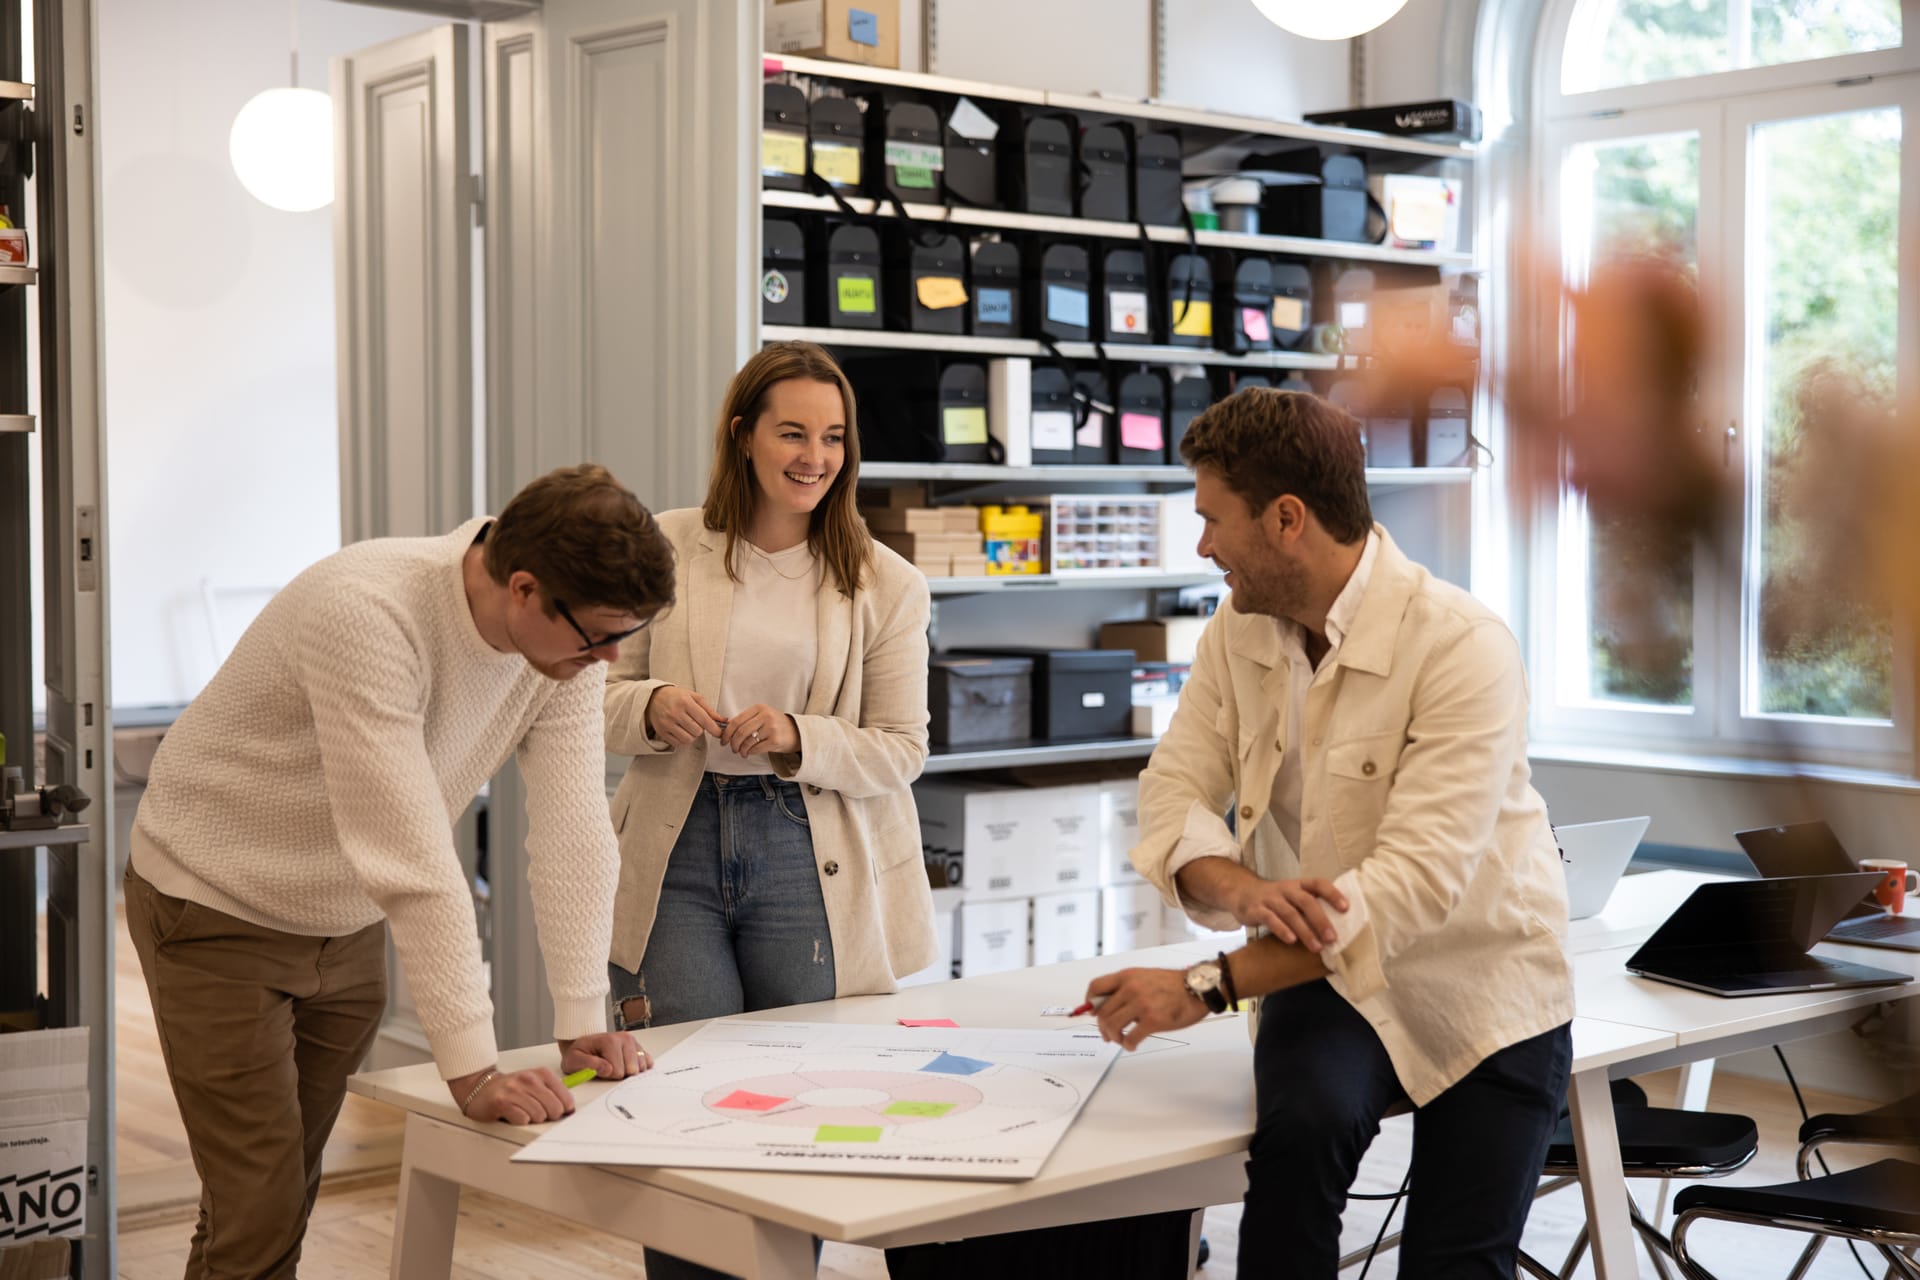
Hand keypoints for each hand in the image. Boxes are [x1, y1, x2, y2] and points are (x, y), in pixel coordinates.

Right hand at [446, 1065, 573, 1124]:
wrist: (481, 1088)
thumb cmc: (511, 1089)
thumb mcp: (535, 1083)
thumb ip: (553, 1093)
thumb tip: (570, 1109)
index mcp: (541, 1073)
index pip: (565, 1096)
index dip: (564, 1108)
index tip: (560, 1111)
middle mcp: (528, 1079)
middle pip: (554, 1108)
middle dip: (549, 1116)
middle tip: (539, 1113)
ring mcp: (514, 1090)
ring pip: (539, 1116)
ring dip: (533, 1119)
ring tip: (524, 1112)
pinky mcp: (502, 1103)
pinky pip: (522, 1120)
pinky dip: (520, 1121)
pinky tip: (514, 1114)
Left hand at [559, 1031, 651, 1079]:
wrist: (584, 1046)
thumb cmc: (580, 1054)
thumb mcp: (574, 1060)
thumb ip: (589, 1065)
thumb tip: (607, 1069)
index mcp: (610, 1040)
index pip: (617, 1071)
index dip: (607, 1075)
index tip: (599, 1069)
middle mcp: (625, 1038)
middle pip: (632, 1070)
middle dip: (619, 1074)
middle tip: (607, 1067)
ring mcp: (634, 1043)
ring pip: (640, 1068)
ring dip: (628, 1071)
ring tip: (615, 1065)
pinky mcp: (639, 1048)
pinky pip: (647, 1063)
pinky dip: (638, 1068)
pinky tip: (626, 1066)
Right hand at [645, 685, 724, 747]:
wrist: (653, 698)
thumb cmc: (677, 697)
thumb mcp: (694, 697)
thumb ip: (709, 709)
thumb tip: (724, 721)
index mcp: (685, 702)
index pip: (704, 720)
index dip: (714, 729)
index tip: (719, 733)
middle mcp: (675, 713)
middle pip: (697, 731)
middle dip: (700, 729)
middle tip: (696, 723)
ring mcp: (667, 723)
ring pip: (688, 739)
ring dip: (692, 736)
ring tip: (689, 727)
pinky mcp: (662, 732)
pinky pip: (678, 744)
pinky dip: (683, 740)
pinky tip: (681, 731)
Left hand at [718, 703, 799, 757]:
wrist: (797, 731)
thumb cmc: (776, 725)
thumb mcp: (762, 716)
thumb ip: (746, 720)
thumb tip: (725, 730)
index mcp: (759, 708)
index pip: (736, 721)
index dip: (727, 732)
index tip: (723, 740)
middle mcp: (766, 716)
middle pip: (740, 731)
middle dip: (733, 743)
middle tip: (732, 748)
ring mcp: (772, 728)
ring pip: (747, 741)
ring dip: (741, 749)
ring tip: (741, 752)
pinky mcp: (775, 740)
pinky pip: (756, 749)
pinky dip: (750, 752)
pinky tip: (749, 753)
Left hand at [1085, 968, 1207, 1050]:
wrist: (1197, 987)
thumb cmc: (1174, 984)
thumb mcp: (1144, 977)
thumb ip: (1126, 988)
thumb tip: (1109, 1005)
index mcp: (1127, 976)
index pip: (1096, 987)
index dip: (1090, 1003)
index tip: (1092, 1012)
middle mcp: (1131, 988)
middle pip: (1102, 1012)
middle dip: (1102, 1027)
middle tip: (1108, 1034)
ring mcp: (1141, 1004)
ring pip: (1112, 1026)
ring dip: (1113, 1037)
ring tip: (1121, 1040)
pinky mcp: (1153, 1020)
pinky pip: (1130, 1038)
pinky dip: (1127, 1045)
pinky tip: (1132, 1044)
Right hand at [1228, 877, 1347, 952]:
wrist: (1241, 893)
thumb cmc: (1275, 899)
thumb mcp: (1292, 897)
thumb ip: (1310, 906)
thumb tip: (1337, 928)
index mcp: (1298, 884)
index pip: (1318, 883)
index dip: (1333, 894)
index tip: (1346, 908)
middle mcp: (1285, 889)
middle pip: (1305, 901)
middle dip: (1320, 920)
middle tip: (1332, 938)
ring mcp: (1270, 898)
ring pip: (1290, 913)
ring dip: (1305, 930)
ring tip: (1316, 947)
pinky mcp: (1256, 910)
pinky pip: (1270, 919)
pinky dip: (1281, 929)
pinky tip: (1291, 940)